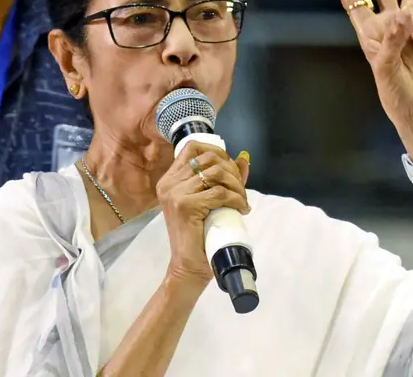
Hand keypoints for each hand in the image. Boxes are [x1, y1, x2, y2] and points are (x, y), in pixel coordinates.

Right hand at [157, 143, 250, 288]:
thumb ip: (225, 179)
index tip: (231, 169)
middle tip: (241, 191)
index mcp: (170, 179)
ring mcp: (174, 193)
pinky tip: (241, 209)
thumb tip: (244, 158)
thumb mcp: (211, 202)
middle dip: (232, 171)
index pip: (193, 146)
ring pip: (216, 173)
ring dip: (237, 186)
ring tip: (242, 201)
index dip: (217, 152)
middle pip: (209, 158)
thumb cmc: (199, 236)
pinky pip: (220, 193)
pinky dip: (236, 199)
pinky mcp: (184, 205)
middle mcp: (169, 183)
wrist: (188, 266)